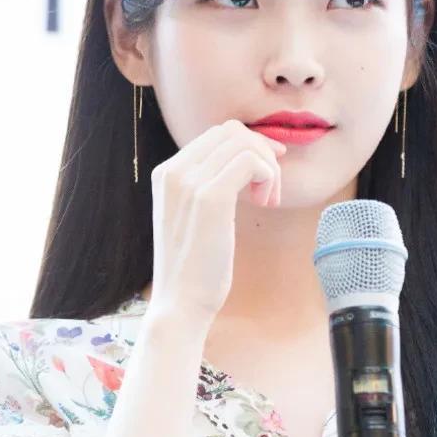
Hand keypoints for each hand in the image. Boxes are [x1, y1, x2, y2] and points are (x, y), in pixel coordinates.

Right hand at [147, 119, 286, 324]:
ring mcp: (189, 182)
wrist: (180, 304)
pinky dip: (268, 176)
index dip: (249, 146)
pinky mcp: (209, 198)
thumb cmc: (194, 268)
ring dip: (267, 168)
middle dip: (260, 154)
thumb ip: (208, 187)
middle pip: (231, 132)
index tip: (266, 173)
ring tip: (267, 201)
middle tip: (269, 192)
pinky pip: (250, 161)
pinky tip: (266, 202)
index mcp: (166, 173)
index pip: (217, 135)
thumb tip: (247, 165)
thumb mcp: (194, 217)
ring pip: (243, 143)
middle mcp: (173, 171)